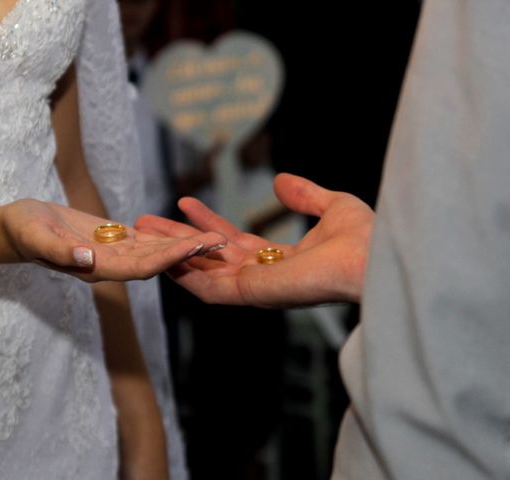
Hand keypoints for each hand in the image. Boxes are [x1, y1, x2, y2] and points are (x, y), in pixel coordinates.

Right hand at [1, 199, 225, 281]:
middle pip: (155, 261)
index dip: (166, 258)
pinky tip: (187, 230)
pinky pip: (145, 240)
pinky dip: (167, 236)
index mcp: (96, 268)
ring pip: (154, 251)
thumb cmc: (22, 230)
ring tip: (213, 237)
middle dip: (186, 252)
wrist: (17, 227)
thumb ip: (60, 251)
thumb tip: (87, 260)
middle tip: (219, 242)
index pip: (139, 266)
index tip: (191, 248)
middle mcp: (110, 265)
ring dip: (183, 245)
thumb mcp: (36, 236)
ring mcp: (113, 253)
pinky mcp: (112, 239)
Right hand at [135, 174, 373, 306]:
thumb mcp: (332, 205)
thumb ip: (304, 196)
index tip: (185, 201)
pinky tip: (164, 254)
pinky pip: (207, 287)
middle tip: (148, 220)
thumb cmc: (363, 238)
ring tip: (144, 230)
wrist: (372, 258)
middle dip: (178, 237)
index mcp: (281, 260)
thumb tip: (281, 181)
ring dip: (172, 251)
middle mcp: (263, 276)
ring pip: (201, 271)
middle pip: (209, 257)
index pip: (234, 242)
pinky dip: (184, 273)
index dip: (208, 221)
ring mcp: (254, 288)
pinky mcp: (249, 293)